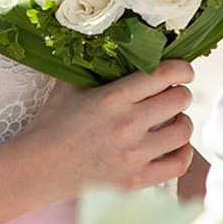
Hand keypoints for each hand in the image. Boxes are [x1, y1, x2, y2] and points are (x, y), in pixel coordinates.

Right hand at [20, 60, 196, 196]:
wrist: (39, 168)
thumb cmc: (52, 124)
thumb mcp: (69, 86)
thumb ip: (93, 65)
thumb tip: (113, 43)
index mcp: (113, 98)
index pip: (163, 74)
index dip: (182, 68)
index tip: (183, 70)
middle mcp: (128, 125)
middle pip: (180, 100)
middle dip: (180, 93)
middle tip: (172, 95)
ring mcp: (134, 156)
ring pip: (183, 131)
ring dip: (182, 121)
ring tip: (172, 119)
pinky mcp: (136, 180)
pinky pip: (178, 164)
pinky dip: (183, 152)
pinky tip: (173, 145)